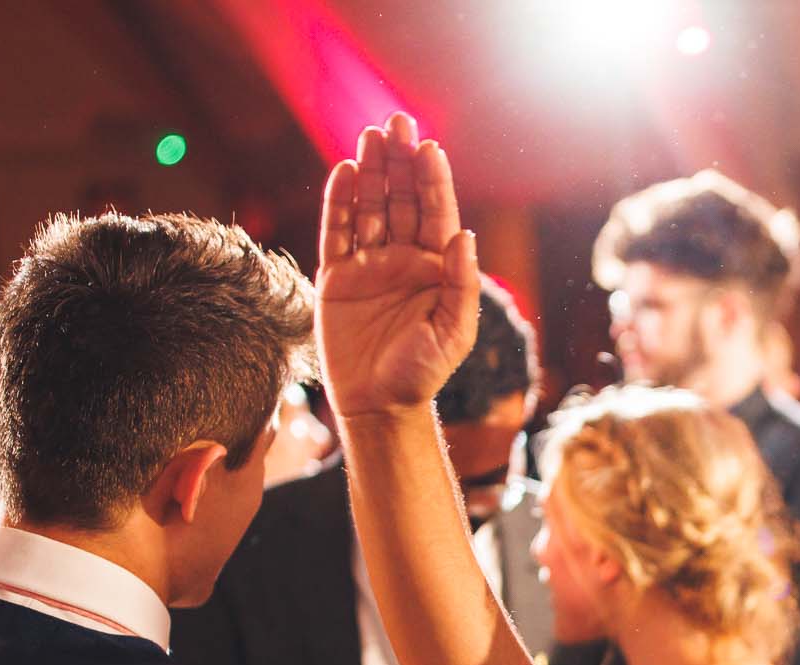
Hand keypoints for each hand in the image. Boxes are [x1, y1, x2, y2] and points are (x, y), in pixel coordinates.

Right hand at [317, 112, 480, 417]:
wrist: (378, 406)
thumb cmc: (422, 374)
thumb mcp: (453, 332)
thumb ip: (461, 284)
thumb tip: (463, 235)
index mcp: (436, 269)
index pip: (435, 214)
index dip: (432, 180)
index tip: (429, 147)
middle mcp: (403, 259)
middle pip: (401, 199)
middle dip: (400, 161)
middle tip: (397, 122)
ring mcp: (369, 265)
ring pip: (369, 208)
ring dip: (370, 171)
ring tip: (370, 135)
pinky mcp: (337, 277)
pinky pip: (337, 232)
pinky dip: (339, 202)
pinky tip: (343, 172)